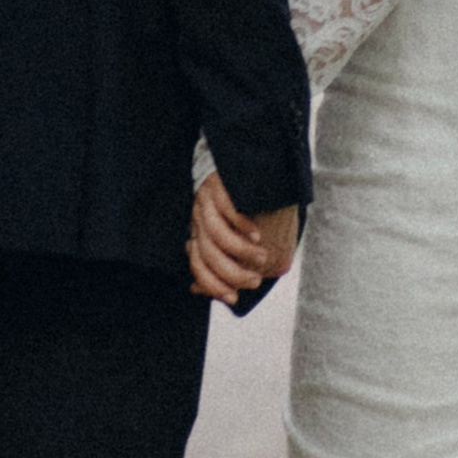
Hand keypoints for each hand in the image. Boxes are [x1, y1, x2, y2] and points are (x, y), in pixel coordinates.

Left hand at [188, 169, 300, 305]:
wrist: (252, 160)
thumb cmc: (251, 206)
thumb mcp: (238, 238)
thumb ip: (223, 262)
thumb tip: (195, 288)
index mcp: (200, 232)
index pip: (199, 265)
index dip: (212, 285)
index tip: (233, 298)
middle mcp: (201, 218)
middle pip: (209, 254)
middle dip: (232, 274)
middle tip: (255, 280)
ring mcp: (209, 200)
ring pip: (217, 236)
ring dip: (241, 252)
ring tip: (263, 257)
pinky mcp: (222, 185)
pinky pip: (228, 210)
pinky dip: (242, 226)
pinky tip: (257, 235)